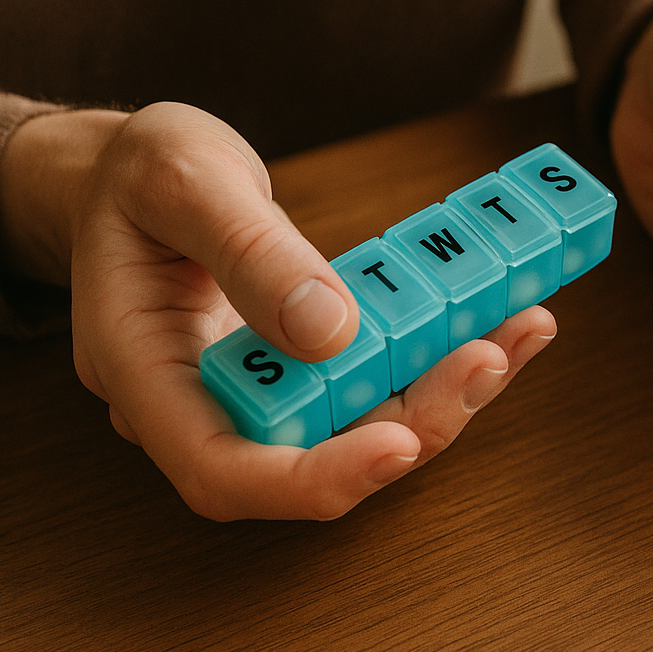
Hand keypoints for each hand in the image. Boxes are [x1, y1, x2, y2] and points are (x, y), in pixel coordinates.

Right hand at [0, 102, 555, 519]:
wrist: (131, 176)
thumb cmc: (140, 174)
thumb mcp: (183, 179)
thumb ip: (250, 252)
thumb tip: (330, 331)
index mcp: (143, 372)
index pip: (223, 470)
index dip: (317, 477)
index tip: (401, 442)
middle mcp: (205, 405)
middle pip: (313, 458)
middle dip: (414, 423)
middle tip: (489, 356)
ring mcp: (262, 393)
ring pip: (363, 425)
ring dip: (448, 390)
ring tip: (521, 328)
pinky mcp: (308, 370)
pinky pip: (382, 381)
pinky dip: (444, 355)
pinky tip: (507, 315)